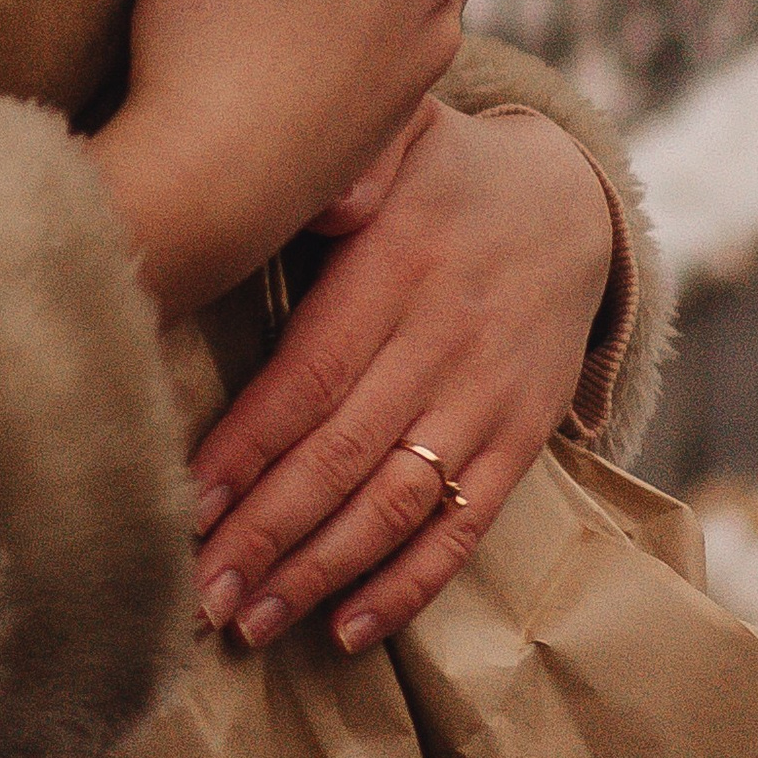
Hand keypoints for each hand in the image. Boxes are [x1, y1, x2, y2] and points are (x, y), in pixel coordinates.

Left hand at [183, 98, 616, 657]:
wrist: (570, 200)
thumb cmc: (443, 169)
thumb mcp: (400, 129)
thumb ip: (349, 160)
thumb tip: (303, 187)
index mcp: (395, 268)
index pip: (311, 375)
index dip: (249, 446)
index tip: (187, 503)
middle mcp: (442, 343)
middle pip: (343, 455)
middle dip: (267, 533)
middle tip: (199, 595)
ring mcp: (486, 400)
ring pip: (397, 504)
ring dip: (320, 573)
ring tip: (251, 624)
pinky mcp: (521, 440)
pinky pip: (465, 526)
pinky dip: (410, 585)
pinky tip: (350, 628)